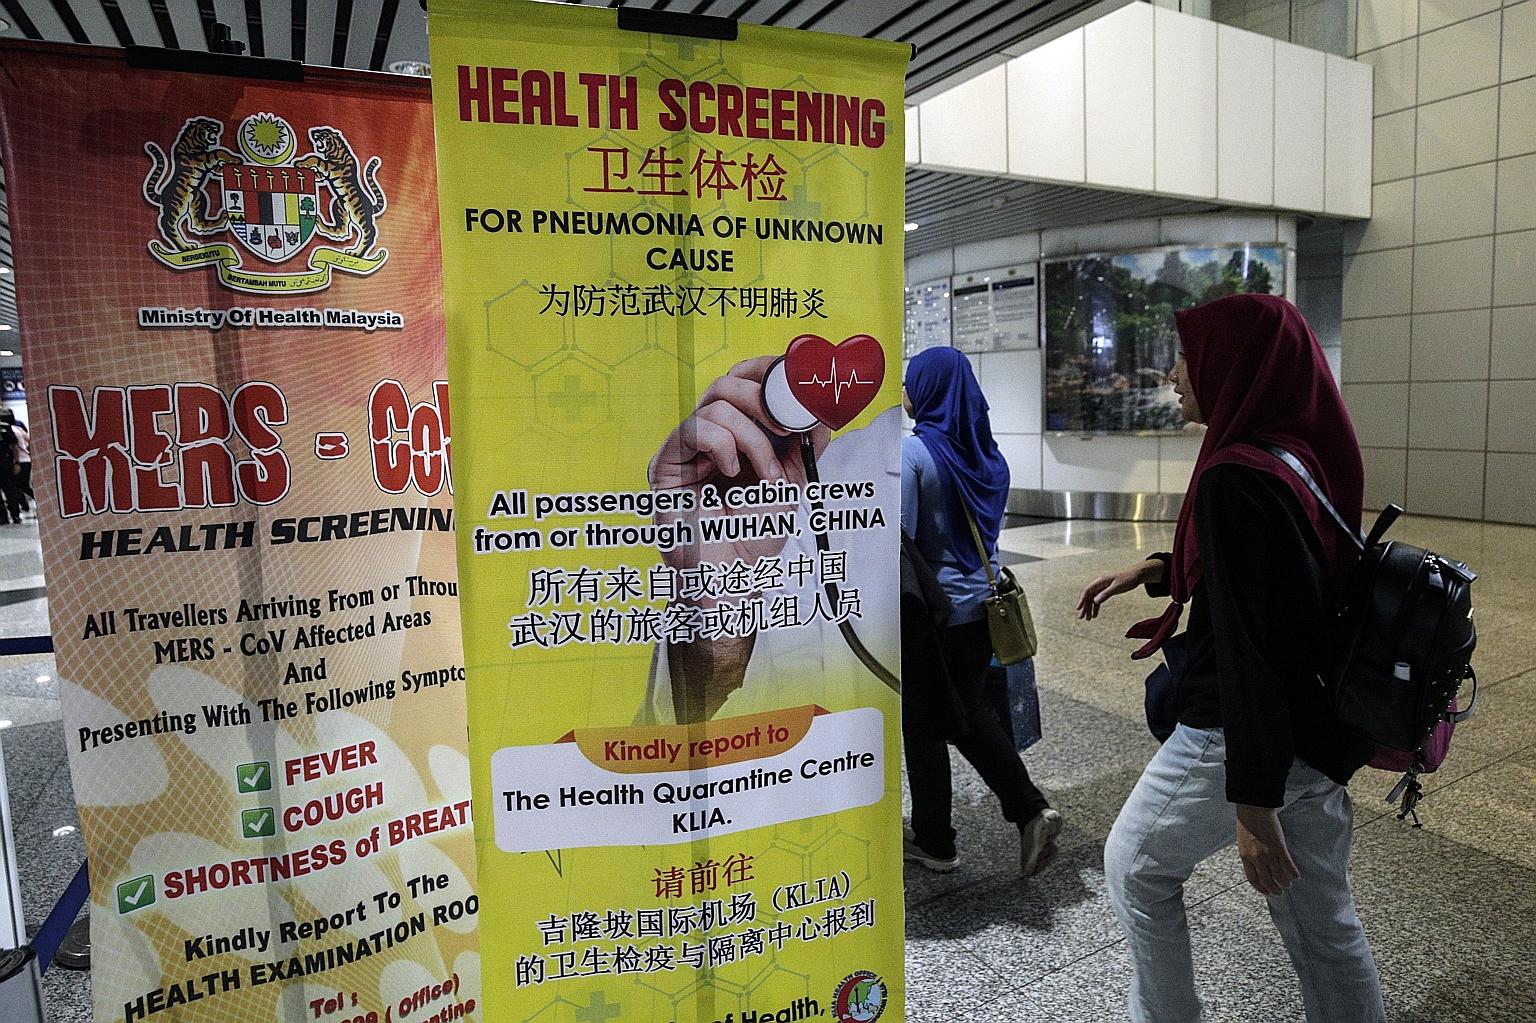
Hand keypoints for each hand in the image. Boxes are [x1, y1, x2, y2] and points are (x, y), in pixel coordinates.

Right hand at [648, 355, 828, 570]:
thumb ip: (803, 444)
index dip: (768, 373)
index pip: (744, 383)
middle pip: (728, 381)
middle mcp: (707, 436)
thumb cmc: (754, 535)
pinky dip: (724, 447)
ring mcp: (685, 448)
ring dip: (753, 437)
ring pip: (718, 402)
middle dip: (764, 396)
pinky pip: (698, 427)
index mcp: (733, 436)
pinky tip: (729, 473)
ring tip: (765, 474)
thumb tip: (819, 406)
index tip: (799, 385)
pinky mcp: (666, 463)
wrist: (732, 576)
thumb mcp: (792, 482)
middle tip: (788, 426)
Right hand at [1076, 561, 1160, 619]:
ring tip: (1088, 619)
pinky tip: (1095, 615)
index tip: (1078, 609)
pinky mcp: (1107, 590)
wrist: (1136, 575)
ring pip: (1093, 599)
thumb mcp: (1117, 587)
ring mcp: (1102, 587)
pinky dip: (1096, 607)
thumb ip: (1106, 594)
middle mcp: (1099, 584)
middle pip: (1089, 596)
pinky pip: (1099, 599)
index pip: (1087, 591)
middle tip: (1082, 618)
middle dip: (1085, 607)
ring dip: (1090, 608)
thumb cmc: (1127, 579)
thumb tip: (1095, 601)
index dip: (1082, 600)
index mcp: (1100, 580)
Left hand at [1235, 804, 1299, 895]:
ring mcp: (1268, 853)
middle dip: (1274, 889)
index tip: (1266, 892)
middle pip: (1267, 881)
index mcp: (1244, 857)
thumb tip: (1254, 865)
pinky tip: (1297, 876)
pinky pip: (1288, 865)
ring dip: (1285, 883)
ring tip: (1288, 885)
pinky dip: (1293, 873)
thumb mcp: (1242, 842)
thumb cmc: (1246, 822)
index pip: (1253, 879)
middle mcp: (1256, 858)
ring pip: (1279, 876)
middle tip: (1280, 892)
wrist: (1253, 808)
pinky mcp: (1279, 847)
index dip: (1261, 888)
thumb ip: (1248, 854)